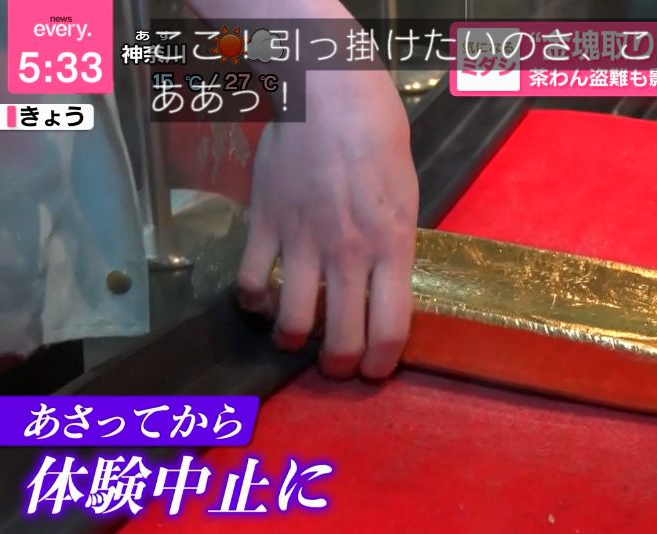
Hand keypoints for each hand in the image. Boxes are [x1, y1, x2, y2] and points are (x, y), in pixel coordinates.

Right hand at [237, 69, 418, 379]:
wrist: (329, 92)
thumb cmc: (380, 135)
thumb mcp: (406, 195)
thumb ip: (394, 245)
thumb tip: (384, 280)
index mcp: (393, 246)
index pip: (391, 328)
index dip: (382, 362)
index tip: (374, 370)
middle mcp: (349, 254)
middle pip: (341, 338)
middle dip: (339, 366)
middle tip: (336, 366)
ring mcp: (303, 241)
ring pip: (291, 321)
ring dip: (291, 340)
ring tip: (292, 339)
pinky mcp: (265, 224)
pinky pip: (251, 281)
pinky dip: (253, 300)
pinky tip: (260, 298)